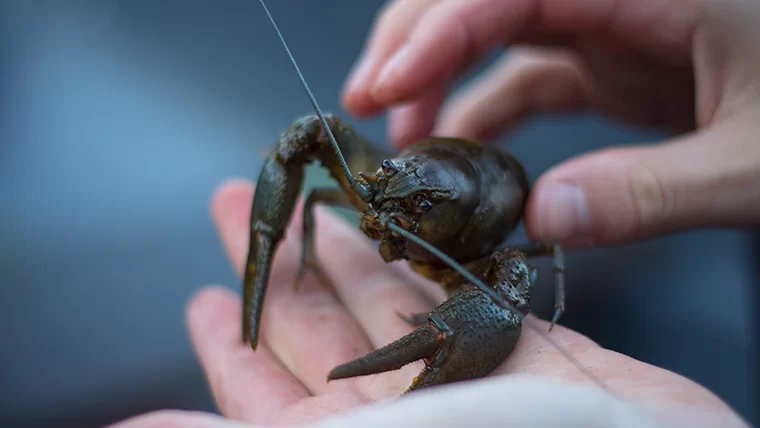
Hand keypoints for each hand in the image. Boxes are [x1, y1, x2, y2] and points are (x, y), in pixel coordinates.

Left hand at [109, 180, 746, 426]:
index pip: (262, 393)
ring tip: (318, 207)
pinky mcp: (526, 353)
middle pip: (320, 331)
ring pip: (390, 304)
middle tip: (244, 210)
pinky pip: (462, 299)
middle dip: (282, 269)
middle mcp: (400, 416)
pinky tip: (404, 235)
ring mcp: (464, 382)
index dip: (230, 345)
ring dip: (349, 253)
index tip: (201, 296)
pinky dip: (429, 266)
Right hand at [341, 0, 759, 245]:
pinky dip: (485, 113)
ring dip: (439, 78)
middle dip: (415, 41)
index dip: (438, 30)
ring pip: (493, 28)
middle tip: (364, 103)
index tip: (385, 88)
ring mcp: (607, 22)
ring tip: (402, 139)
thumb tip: (543, 217)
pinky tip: (463, 157)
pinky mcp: (607, 59)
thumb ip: (652, 189)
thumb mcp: (755, 160)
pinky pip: (526, 76)